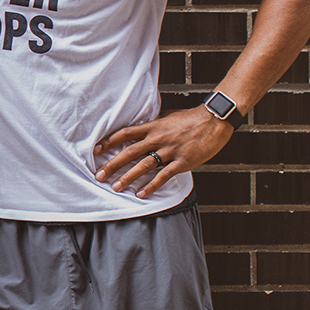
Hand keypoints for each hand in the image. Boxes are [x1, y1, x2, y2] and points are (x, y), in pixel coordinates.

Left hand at [93, 106, 234, 198]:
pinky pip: (163, 176)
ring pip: (144, 165)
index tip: (96, 150)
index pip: (125, 133)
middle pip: (129, 152)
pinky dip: (151, 185)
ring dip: (128, 177)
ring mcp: (170, 151)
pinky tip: (141, 193)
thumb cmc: (190, 118)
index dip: (109, 141)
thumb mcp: (167, 116)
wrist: (214, 120)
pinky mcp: (182, 161)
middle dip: (112, 164)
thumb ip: (153, 123)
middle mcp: (158, 138)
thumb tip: (140, 128)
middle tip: (99, 175)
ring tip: (116, 187)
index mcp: (153, 126)